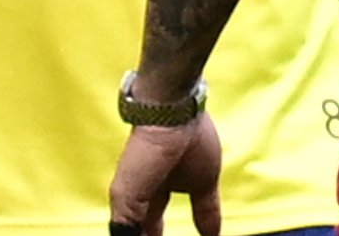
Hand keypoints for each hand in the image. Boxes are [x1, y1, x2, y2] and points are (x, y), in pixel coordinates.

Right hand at [108, 112, 222, 235]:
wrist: (171, 115)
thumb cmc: (144, 153)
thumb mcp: (128, 194)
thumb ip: (128, 225)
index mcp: (133, 203)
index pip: (136, 235)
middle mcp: (152, 198)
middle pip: (154, 233)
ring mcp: (178, 190)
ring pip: (180, 226)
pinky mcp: (203, 183)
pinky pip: (208, 215)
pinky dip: (211, 231)